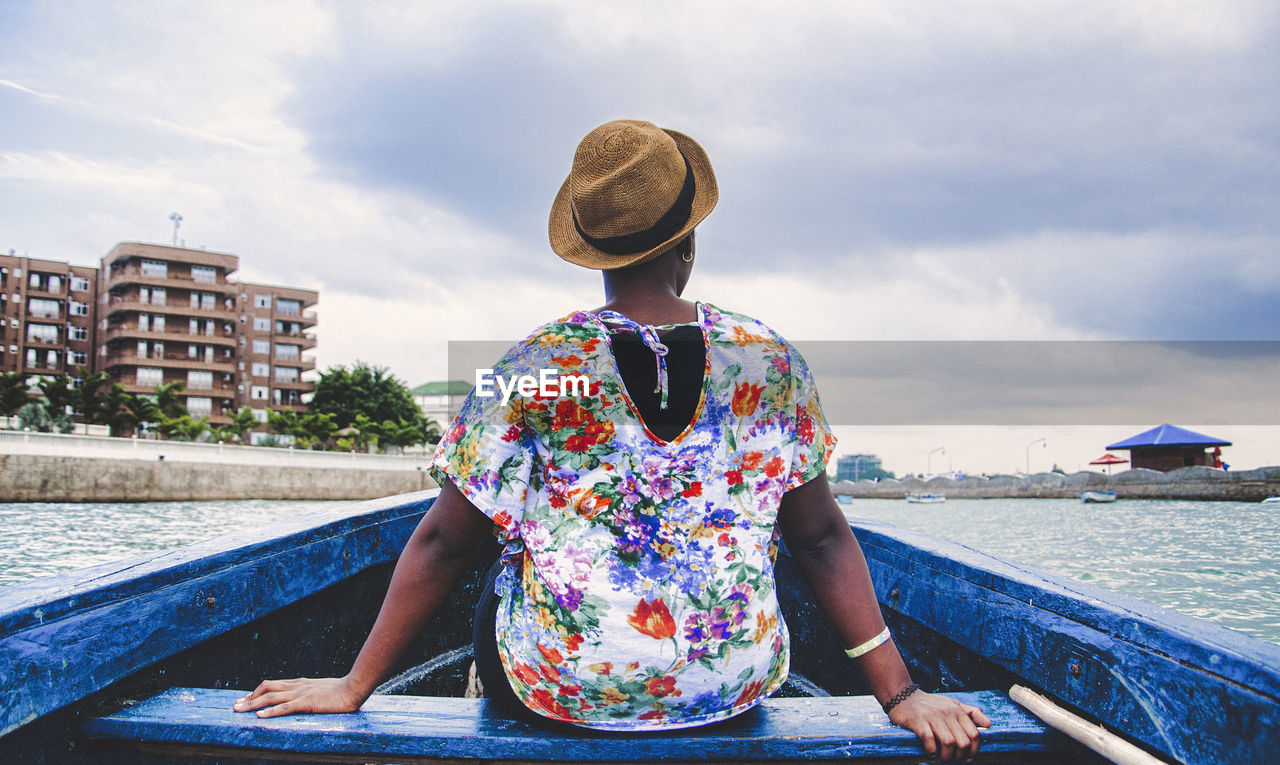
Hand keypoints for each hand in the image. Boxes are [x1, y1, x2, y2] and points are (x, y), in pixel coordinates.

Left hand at [232, 676, 366, 717]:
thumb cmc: (339, 691)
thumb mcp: (319, 690)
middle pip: (266, 688)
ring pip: (270, 697)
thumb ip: (307, 693)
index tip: (244, 700)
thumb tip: (299, 700)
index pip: (271, 685)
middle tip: (234, 706)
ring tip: (238, 710)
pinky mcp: (306, 702)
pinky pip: (285, 707)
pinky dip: (270, 712)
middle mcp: (296, 686)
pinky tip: (260, 717)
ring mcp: (300, 693)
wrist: (353, 688)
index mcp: (298, 683)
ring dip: (252, 704)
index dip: (256, 692)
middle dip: (248, 698)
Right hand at [888, 690, 990, 761]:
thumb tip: (989, 724)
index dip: (974, 750)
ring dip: (946, 756)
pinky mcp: (919, 721)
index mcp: (957, 710)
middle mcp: (947, 713)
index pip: (974, 734)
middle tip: (953, 760)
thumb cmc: (929, 704)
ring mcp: (933, 717)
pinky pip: (930, 740)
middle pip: (963, 742)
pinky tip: (930, 753)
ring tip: (941, 758)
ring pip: (948, 743)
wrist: (903, 695)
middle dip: (960, 756)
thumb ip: (970, 713)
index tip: (968, 758)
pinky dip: (932, 751)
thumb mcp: (952, 703)